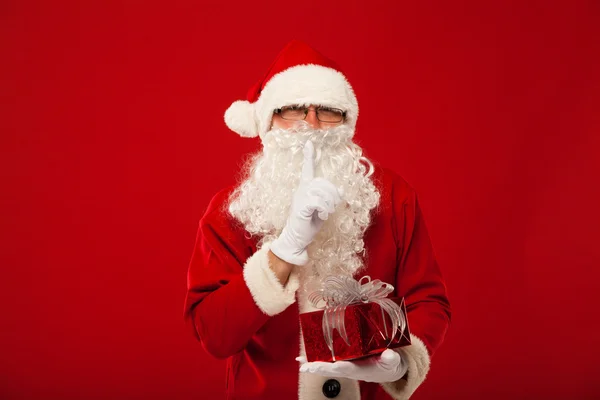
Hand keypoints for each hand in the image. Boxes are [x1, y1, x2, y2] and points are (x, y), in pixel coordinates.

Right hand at [270, 140, 343, 265]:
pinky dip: (325, 209)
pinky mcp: (301, 207)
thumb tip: (341, 188)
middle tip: (330, 208)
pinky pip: (319, 202)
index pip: (307, 169)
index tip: (309, 143)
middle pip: (324, 183)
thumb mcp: (323, 209)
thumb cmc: (308, 224)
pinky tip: (321, 215)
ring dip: (330, 204)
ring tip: (325, 213)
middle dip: (333, 195)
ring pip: (324, 192)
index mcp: (305, 188)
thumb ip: (330, 198)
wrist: (296, 239)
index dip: (309, 156)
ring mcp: (300, 197)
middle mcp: (301, 190)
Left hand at [295, 349, 407, 382]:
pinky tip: (302, 358)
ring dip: (313, 363)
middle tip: (307, 367)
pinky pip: (326, 359)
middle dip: (319, 367)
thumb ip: (390, 358)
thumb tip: (389, 354)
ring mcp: (344, 364)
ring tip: (300, 362)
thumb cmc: (387, 364)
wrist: (385, 368)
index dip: (341, 366)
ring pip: (326, 364)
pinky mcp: (342, 359)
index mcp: (361, 369)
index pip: (349, 368)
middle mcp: (349, 368)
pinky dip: (314, 358)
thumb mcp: (392, 361)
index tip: (335, 365)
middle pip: (332, 368)